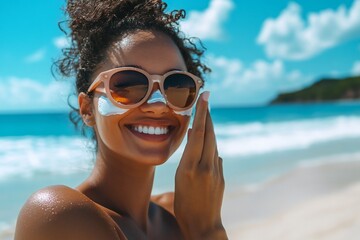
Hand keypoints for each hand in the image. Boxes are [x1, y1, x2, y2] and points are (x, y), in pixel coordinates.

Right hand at [174, 91, 226, 239]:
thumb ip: (188, 159)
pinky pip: (215, 155)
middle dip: (207, 115)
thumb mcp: (179, 179)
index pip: (197, 134)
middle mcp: (205, 166)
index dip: (201, 114)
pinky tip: (207, 141)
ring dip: (209, 128)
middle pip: (209, 134)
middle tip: (207, 99)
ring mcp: (216, 171)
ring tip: (206, 115)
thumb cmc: (184, 204)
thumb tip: (196, 140)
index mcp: (190, 167)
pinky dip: (211, 145)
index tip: (205, 98)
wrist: (203, 224)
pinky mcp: (222, 176)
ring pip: (213, 143)